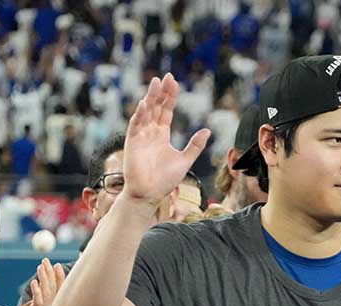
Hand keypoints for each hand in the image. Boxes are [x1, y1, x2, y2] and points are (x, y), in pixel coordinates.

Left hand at [7, 259, 64, 305]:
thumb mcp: (37, 303)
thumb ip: (42, 293)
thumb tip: (43, 278)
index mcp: (53, 305)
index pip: (60, 289)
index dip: (59, 276)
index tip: (57, 265)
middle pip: (53, 288)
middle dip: (50, 273)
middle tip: (45, 261)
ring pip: (47, 293)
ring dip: (44, 278)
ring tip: (40, 267)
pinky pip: (37, 302)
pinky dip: (36, 291)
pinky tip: (33, 282)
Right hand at [119, 73, 210, 210]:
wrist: (150, 195)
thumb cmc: (165, 180)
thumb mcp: (185, 160)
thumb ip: (195, 145)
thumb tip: (207, 130)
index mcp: (162, 134)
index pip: (166, 110)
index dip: (170, 96)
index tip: (174, 81)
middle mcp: (150, 132)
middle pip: (156, 107)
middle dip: (161, 92)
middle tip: (167, 77)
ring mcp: (141, 136)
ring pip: (145, 112)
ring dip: (150, 97)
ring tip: (156, 83)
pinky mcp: (132, 143)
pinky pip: (135, 125)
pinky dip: (139, 114)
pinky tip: (145, 103)